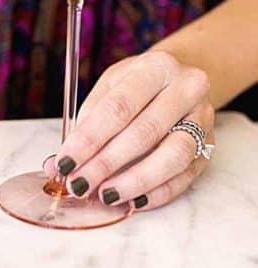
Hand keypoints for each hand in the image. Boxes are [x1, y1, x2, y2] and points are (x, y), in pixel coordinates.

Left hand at [45, 50, 213, 211]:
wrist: (181, 78)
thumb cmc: (139, 83)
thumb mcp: (112, 84)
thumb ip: (87, 121)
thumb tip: (58, 163)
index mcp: (156, 66)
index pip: (119, 107)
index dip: (90, 138)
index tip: (65, 162)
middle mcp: (186, 88)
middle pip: (143, 132)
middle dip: (106, 163)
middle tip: (80, 184)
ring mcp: (203, 118)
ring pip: (172, 156)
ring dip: (134, 181)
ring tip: (105, 194)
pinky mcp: (209, 146)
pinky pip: (185, 176)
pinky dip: (157, 192)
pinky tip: (133, 200)